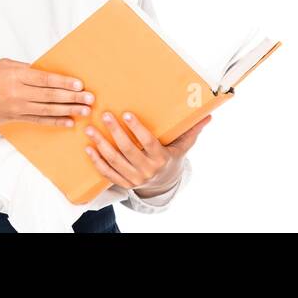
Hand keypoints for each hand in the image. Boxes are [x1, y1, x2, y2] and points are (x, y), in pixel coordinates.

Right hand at [0, 58, 93, 130]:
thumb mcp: (1, 65)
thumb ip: (24, 68)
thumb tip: (45, 71)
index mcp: (14, 75)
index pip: (44, 79)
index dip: (64, 82)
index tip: (79, 84)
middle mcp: (17, 92)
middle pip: (50, 95)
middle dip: (72, 97)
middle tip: (90, 98)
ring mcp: (17, 108)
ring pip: (48, 109)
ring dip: (69, 110)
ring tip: (85, 110)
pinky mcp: (16, 118)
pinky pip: (39, 121)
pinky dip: (55, 122)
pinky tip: (69, 122)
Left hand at [83, 111, 210, 195]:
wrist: (164, 183)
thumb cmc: (172, 158)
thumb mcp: (183, 146)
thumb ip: (193, 130)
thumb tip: (209, 116)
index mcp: (162, 158)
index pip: (148, 143)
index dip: (138, 129)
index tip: (127, 114)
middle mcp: (147, 170)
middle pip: (128, 150)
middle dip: (115, 132)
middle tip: (105, 115)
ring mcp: (134, 178)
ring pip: (114, 160)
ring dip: (100, 144)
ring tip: (90, 129)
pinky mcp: (123, 183)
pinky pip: (107, 173)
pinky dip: (96, 161)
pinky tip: (89, 148)